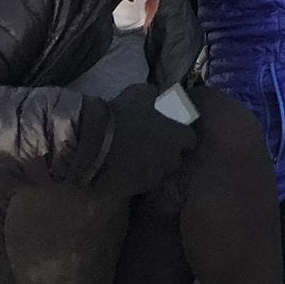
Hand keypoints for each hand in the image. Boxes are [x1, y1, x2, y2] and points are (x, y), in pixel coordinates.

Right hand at [85, 84, 196, 198]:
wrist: (94, 143)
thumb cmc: (123, 114)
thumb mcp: (142, 93)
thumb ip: (156, 97)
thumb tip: (158, 97)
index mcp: (179, 136)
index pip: (190, 140)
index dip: (180, 136)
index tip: (171, 133)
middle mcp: (171, 159)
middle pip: (176, 159)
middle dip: (167, 153)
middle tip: (151, 145)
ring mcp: (154, 177)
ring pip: (158, 173)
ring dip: (151, 166)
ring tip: (135, 157)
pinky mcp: (135, 190)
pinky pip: (139, 183)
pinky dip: (134, 176)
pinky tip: (122, 167)